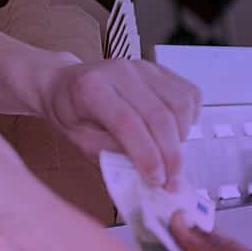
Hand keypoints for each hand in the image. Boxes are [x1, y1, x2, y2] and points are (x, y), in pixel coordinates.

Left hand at [41, 58, 198, 190]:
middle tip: (171, 183)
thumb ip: (108, 153)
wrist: (63, 83)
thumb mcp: (77, 140)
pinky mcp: (159, 69)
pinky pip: (188, 94)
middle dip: (170, 156)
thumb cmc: (69, 113)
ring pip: (180, 104)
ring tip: (170, 157)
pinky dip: (188, 119)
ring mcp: (142, 67)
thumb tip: (145, 168)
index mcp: (91, 88)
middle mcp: (119, 71)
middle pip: (159, 115)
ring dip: (181, 138)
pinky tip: (175, 133)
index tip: (156, 181)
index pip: (127, 122)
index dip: (147, 155)